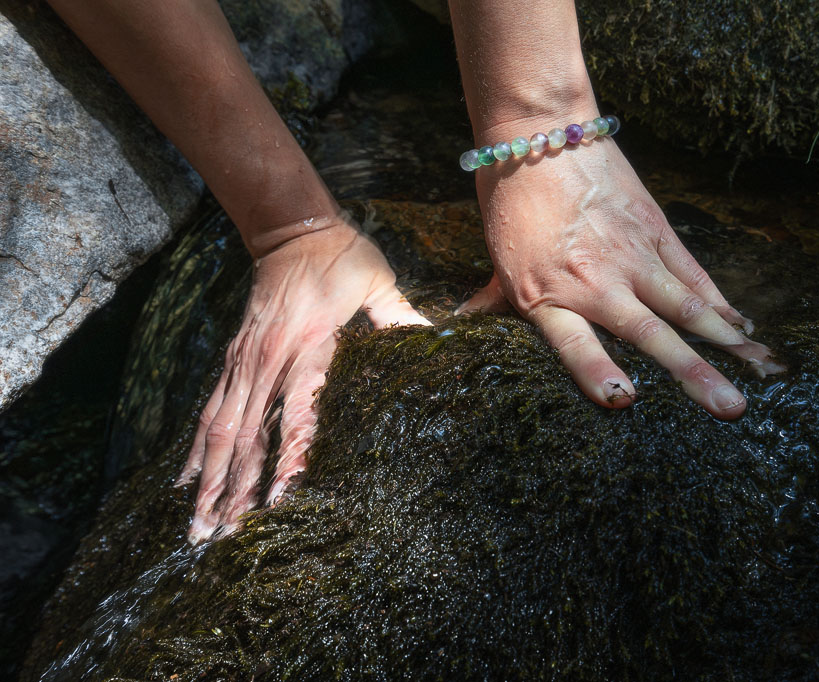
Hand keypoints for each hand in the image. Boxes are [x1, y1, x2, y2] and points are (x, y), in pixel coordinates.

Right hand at [177, 217, 428, 542]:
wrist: (290, 228)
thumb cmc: (342, 256)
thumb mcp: (376, 281)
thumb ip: (398, 315)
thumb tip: (434, 337)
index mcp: (309, 344)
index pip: (296, 414)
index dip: (288, 459)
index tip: (279, 502)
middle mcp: (268, 359)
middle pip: (244, 435)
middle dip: (231, 489)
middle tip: (218, 537)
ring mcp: (245, 360)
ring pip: (219, 429)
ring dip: (207, 479)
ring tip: (196, 524)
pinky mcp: (234, 358)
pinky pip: (211, 409)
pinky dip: (198, 448)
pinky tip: (187, 480)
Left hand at [461, 131, 780, 416]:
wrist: (540, 133)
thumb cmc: (512, 201)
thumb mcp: (497, 260)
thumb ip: (491, 303)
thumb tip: (458, 328)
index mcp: (547, 294)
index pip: (574, 343)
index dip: (598, 371)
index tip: (625, 399)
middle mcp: (595, 280)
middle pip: (650, 333)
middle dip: (693, 373)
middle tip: (730, 408)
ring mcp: (632, 255)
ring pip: (685, 305)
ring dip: (722, 341)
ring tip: (754, 373)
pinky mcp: (655, 229)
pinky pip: (693, 272)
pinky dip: (719, 300)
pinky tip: (743, 325)